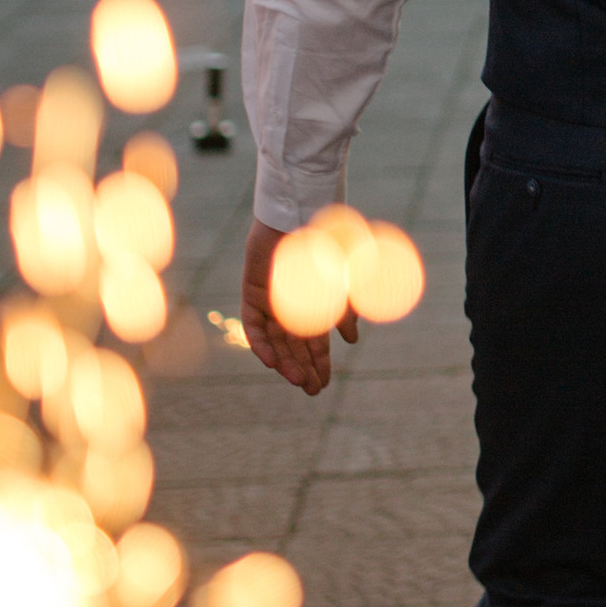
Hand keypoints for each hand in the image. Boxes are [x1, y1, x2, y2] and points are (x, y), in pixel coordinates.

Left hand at [242, 218, 358, 394]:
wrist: (302, 214)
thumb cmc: (326, 241)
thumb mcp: (344, 279)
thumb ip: (345, 308)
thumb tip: (352, 339)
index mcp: (313, 303)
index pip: (314, 341)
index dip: (320, 363)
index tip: (325, 384)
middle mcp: (290, 305)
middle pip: (294, 345)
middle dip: (304, 368)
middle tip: (313, 391)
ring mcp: (271, 300)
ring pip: (276, 341)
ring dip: (286, 362)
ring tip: (297, 382)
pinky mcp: (253, 292)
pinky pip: (253, 326)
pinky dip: (262, 345)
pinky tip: (273, 363)